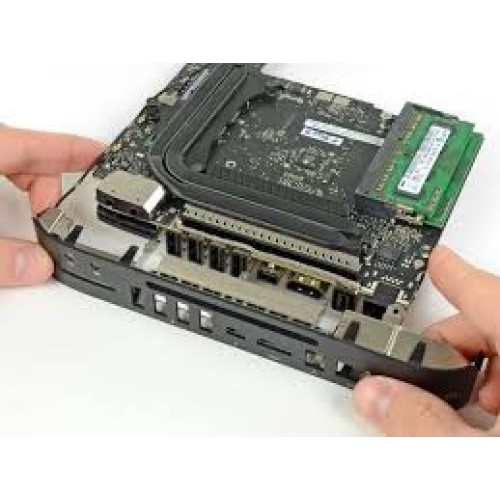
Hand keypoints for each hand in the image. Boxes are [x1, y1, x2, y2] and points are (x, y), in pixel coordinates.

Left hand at [0, 126, 103, 286]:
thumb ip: (0, 258)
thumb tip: (36, 266)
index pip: (38, 143)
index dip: (76, 149)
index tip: (103, 154)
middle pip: (27, 155)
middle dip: (51, 184)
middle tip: (58, 215)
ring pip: (9, 165)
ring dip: (29, 190)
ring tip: (36, 217)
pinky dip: (9, 190)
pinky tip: (8, 214)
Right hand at [353, 246, 499, 436]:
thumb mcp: (472, 459)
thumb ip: (419, 423)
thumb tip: (376, 394)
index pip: (491, 298)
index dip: (456, 275)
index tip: (436, 259)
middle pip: (494, 325)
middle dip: (452, 342)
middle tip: (421, 364)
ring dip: (474, 370)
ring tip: (455, 403)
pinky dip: (494, 387)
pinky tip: (482, 416)